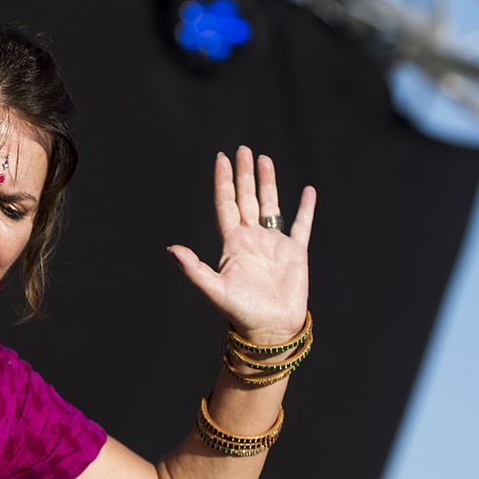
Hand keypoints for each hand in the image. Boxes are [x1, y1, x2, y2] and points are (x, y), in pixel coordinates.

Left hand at [168, 147, 313, 342]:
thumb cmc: (241, 312)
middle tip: (242, 149)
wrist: (270, 329)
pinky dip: (305, 208)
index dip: (223, 181)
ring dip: (268, 183)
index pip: (226, 204)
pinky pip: (301, 225)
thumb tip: (171, 250)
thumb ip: (194, 268)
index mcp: (232, 244)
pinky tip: (308, 191)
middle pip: (246, 198)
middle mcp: (251, 239)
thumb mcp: (214, 289)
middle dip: (244, 174)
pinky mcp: (295, 253)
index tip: (221, 158)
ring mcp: (273, 244)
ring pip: (270, 205)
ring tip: (265, 159)